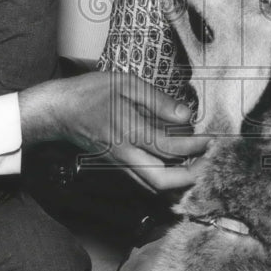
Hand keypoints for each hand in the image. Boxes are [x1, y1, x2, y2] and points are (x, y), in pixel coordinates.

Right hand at [20, 71, 210, 192]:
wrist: (60, 110)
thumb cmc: (89, 94)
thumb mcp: (125, 85)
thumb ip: (157, 100)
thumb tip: (186, 115)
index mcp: (129, 132)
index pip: (170, 148)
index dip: (195, 147)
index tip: (210, 139)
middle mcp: (126, 154)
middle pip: (163, 183)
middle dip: (190, 179)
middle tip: (207, 164)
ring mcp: (120, 163)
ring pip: (153, 186)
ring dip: (178, 182)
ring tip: (196, 166)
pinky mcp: (118, 165)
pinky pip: (144, 181)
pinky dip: (164, 180)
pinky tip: (175, 168)